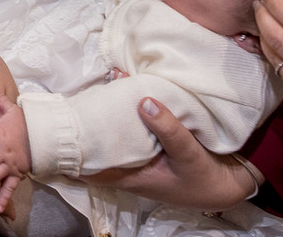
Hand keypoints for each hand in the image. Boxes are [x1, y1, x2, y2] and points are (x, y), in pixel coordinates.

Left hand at [84, 97, 252, 209]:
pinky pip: (125, 132)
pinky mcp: (147, 148)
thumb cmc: (203, 177)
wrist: (225, 186)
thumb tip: (143, 100)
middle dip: (83, 130)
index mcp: (130, 176)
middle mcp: (127, 168)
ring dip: (101, 120)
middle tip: (70, 106)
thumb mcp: (188, 153)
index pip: (89, 168)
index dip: (70, 154)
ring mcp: (136, 158)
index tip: (56, 133)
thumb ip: (167, 128)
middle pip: (95, 149)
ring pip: (109, 139)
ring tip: (88, 95)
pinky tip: (117, 94)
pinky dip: (120, 116)